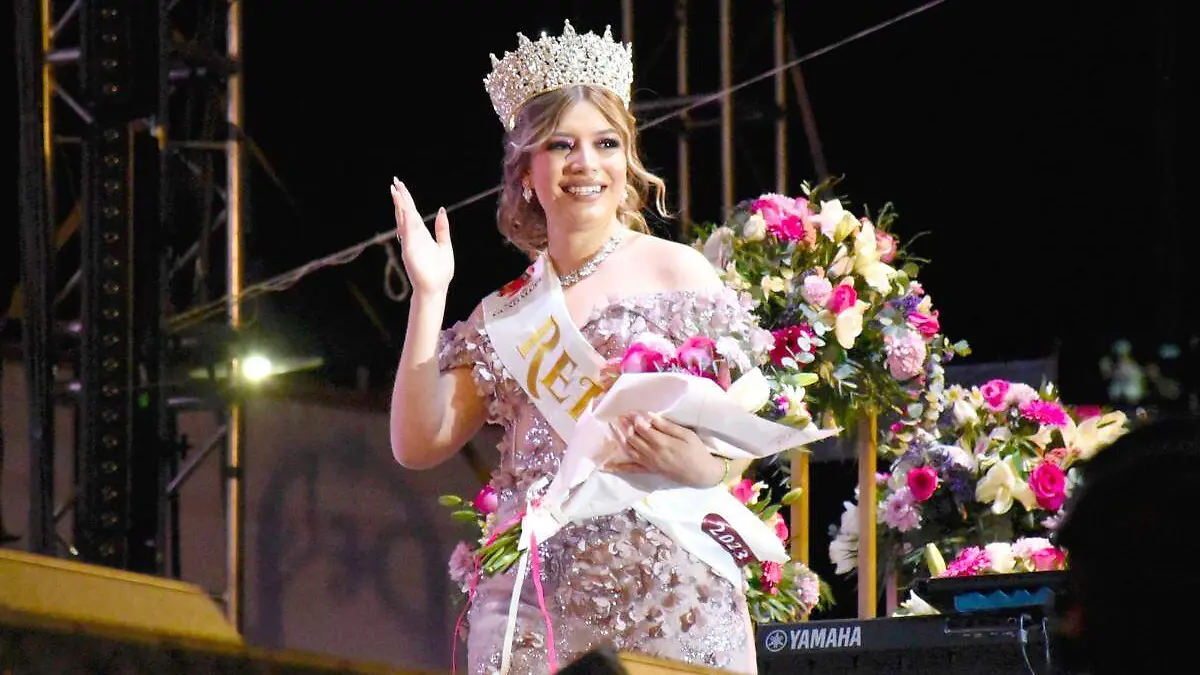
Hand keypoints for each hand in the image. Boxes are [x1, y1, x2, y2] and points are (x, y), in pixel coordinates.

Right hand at [390, 177, 453, 294]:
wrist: (435, 289)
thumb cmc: (439, 272)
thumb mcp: (445, 246)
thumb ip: (442, 229)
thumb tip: (441, 210)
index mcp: (421, 234)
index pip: (412, 212)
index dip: (406, 199)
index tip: (401, 185)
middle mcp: (413, 237)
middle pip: (405, 213)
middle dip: (400, 197)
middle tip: (394, 182)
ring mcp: (410, 243)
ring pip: (403, 220)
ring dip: (400, 206)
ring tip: (395, 191)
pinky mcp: (410, 251)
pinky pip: (407, 233)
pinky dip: (405, 222)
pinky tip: (404, 210)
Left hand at [605, 412, 726, 487]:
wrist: (701, 473)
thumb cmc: (696, 451)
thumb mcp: (686, 434)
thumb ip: (667, 426)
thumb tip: (650, 416)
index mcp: (661, 443)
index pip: (642, 428)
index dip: (634, 418)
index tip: (629, 411)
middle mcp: (652, 454)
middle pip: (632, 438)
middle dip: (624, 426)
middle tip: (619, 416)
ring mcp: (649, 463)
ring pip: (629, 450)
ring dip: (619, 439)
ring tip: (612, 428)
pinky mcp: (650, 470)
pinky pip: (631, 469)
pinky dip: (618, 468)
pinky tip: (606, 466)